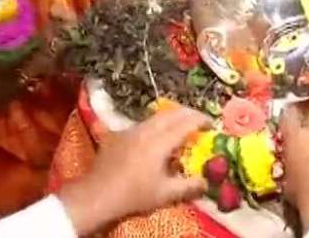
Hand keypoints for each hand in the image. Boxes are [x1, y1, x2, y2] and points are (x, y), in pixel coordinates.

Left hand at [58, 108, 210, 235]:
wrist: (97, 195)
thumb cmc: (133, 194)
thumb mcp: (165, 194)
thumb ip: (189, 186)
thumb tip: (206, 182)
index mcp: (160, 142)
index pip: (186, 123)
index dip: (201, 120)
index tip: (211, 123)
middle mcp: (146, 130)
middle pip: (171, 113)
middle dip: (188, 113)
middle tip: (199, 119)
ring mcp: (130, 131)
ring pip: (155, 116)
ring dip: (171, 117)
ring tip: (180, 124)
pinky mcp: (118, 135)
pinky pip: (142, 124)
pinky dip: (155, 124)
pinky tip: (154, 135)